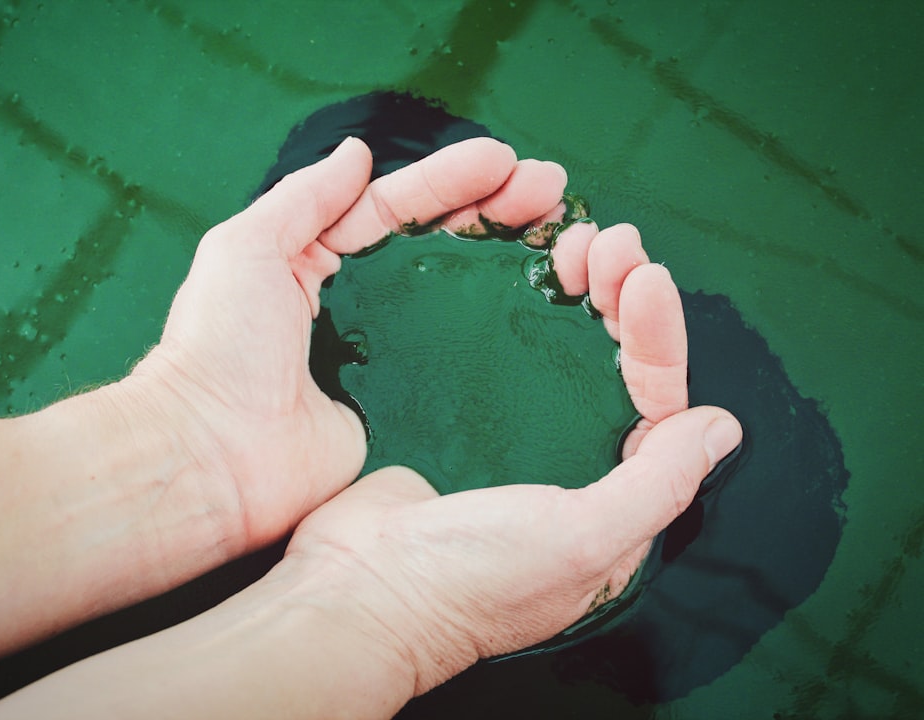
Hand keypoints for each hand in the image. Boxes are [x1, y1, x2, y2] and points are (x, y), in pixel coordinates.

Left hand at [124, 137, 568, 554]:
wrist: (213, 455)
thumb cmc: (219, 346)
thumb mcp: (247, 248)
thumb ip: (303, 197)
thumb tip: (356, 153)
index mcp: (312, 259)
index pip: (393, 207)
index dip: (449, 182)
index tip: (505, 162)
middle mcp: (353, 304)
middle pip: (435, 247)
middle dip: (493, 211)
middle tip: (552, 189)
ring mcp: (381, 358)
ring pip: (454, 301)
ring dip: (504, 264)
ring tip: (564, 235)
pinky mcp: (397, 408)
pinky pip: (452, 369)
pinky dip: (493, 340)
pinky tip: (537, 314)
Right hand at [279, 225, 741, 694]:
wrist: (358, 587)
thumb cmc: (472, 577)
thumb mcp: (582, 538)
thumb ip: (657, 483)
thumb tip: (722, 426)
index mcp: (612, 500)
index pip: (654, 401)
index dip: (655, 335)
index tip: (643, 277)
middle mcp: (570, 465)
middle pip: (609, 364)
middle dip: (616, 297)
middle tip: (605, 242)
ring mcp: (511, 439)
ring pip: (556, 348)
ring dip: (572, 292)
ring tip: (569, 242)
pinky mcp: (459, 420)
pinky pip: (499, 352)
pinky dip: (515, 307)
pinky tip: (518, 270)